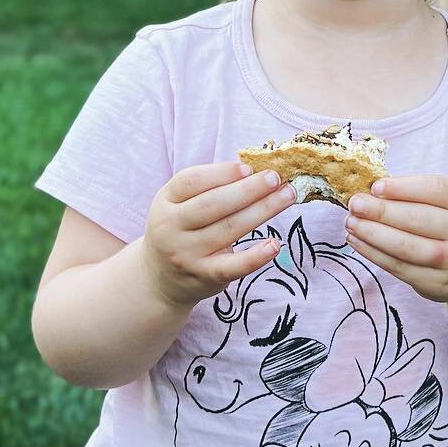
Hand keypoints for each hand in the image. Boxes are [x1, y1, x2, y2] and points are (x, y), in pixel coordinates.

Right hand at [144, 161, 294, 308]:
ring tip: (287, 196)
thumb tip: (253, 169)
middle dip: (248, 189)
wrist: (160, 279)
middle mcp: (171, 228)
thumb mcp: (180, 205)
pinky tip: (275, 244)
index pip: (190, 181)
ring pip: (229, 229)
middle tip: (275, 178)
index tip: (249, 167)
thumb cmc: (181, 230)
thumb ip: (208, 188)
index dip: (221, 172)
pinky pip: (233, 267)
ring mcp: (187, 254)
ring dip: (263, 210)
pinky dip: (255, 256)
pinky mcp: (204, 277)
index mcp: (165, 202)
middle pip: (213, 204)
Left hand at [343, 174, 447, 305]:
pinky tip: (358, 241)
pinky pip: (399, 268)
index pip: (436, 190)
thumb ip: (419, 194)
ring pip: (406, 247)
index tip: (376, 186)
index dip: (404, 187)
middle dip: (382, 211)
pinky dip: (374, 254)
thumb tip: (371, 190)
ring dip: (373, 234)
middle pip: (419, 219)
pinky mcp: (436, 285)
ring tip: (351, 222)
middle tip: (355, 204)